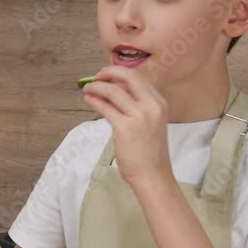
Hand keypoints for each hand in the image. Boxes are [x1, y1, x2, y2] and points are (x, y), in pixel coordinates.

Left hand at [82, 66, 172, 188]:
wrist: (153, 175)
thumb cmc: (150, 153)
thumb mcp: (152, 123)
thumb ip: (139, 107)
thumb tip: (116, 93)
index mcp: (160, 103)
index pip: (139, 78)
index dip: (121, 73)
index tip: (109, 75)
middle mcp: (152, 106)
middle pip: (128, 76)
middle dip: (109, 72)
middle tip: (97, 76)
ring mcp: (138, 116)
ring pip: (113, 90)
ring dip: (97, 87)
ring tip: (87, 88)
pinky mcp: (124, 127)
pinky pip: (105, 107)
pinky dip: (94, 100)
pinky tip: (88, 99)